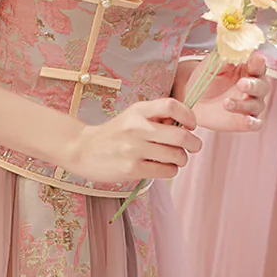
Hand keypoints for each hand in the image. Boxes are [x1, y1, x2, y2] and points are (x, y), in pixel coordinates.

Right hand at [68, 98, 200, 183]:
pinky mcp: (132, 168)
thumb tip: (185, 126)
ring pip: (176, 156)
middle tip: (194, 146)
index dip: (189, 115)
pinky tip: (163, 167)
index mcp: (138, 111)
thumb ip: (156, 118)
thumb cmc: (113, 133)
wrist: (82, 149)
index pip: (172, 106)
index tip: (191, 125)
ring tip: (175, 158)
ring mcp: (134, 149)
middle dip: (194, 143)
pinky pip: (165, 170)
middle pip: (180, 135)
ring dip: (181, 159)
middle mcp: (137, 127)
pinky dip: (170, 170)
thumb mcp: (132, 116)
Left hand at [182, 50, 271, 132]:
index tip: (256, 59)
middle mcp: (253, 87)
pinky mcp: (245, 121)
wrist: (192, 99)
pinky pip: (255, 123)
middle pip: (263, 86)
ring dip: (244, 104)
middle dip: (253, 85)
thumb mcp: (210, 66)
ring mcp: (250, 104)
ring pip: (257, 105)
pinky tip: (246, 120)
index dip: (258, 62)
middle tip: (241, 83)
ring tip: (226, 102)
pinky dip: (253, 123)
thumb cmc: (204, 78)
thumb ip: (222, 60)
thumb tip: (231, 54)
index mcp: (247, 69)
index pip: (258, 65)